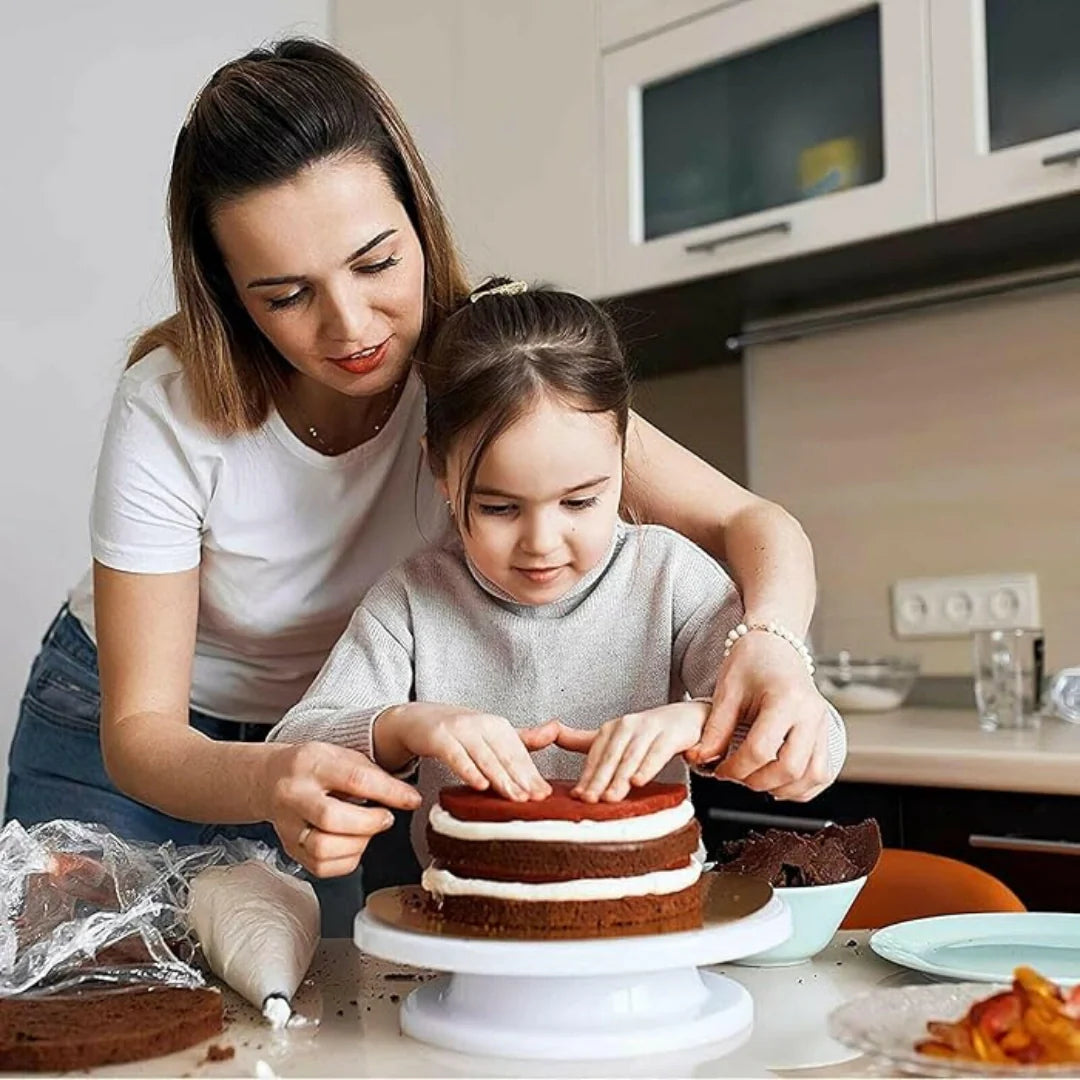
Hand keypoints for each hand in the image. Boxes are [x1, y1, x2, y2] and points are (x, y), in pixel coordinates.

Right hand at [261, 741, 421, 876]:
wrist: (270, 779)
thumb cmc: (312, 766)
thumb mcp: (341, 755)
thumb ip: (372, 774)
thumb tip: (406, 795)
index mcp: (311, 764)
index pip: (354, 779)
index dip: (389, 792)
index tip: (412, 799)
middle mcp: (295, 795)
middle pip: (332, 818)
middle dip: (370, 822)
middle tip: (386, 817)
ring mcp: (288, 825)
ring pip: (324, 848)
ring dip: (358, 843)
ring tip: (367, 829)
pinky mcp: (290, 849)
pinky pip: (323, 867)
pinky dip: (347, 859)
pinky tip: (353, 843)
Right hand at [376, 703, 553, 801]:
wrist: (415, 719)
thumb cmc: (456, 732)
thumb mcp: (490, 734)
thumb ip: (521, 739)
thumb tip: (555, 731)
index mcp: (497, 725)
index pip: (519, 753)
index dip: (531, 774)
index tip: (543, 794)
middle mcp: (481, 724)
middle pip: (505, 755)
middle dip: (521, 779)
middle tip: (534, 800)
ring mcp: (459, 729)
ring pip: (484, 757)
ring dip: (500, 778)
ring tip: (514, 797)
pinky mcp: (439, 737)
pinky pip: (456, 756)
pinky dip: (469, 770)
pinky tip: (480, 785)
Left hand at [561, 702, 709, 802]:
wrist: (688, 718)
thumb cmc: (650, 732)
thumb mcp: (616, 738)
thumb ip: (584, 740)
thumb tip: (553, 737)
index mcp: (612, 729)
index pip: (595, 756)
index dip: (587, 777)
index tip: (578, 796)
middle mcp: (628, 726)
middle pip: (610, 757)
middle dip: (600, 780)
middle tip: (591, 801)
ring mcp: (649, 728)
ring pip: (631, 757)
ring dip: (620, 778)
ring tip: (611, 797)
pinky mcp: (671, 734)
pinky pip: (657, 752)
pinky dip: (648, 767)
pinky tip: (639, 781)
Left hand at [685, 632, 831, 800]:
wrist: (775, 645)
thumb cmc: (752, 661)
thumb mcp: (727, 690)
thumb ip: (716, 729)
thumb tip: (702, 759)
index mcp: (786, 699)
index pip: (761, 750)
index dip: (735, 768)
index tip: (719, 769)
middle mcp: (811, 713)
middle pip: (790, 768)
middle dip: (757, 781)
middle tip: (735, 775)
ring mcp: (823, 724)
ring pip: (812, 776)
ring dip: (781, 788)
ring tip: (755, 779)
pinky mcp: (826, 733)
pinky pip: (822, 773)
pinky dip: (802, 787)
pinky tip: (778, 783)